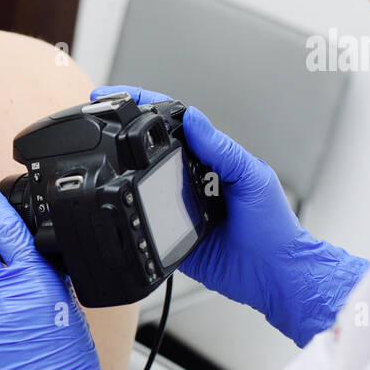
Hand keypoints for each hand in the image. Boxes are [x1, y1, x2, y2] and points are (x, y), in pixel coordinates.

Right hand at [92, 85, 369, 345]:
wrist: (273, 274)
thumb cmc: (273, 226)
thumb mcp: (252, 177)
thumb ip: (223, 149)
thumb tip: (194, 118)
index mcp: (211, 158)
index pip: (174, 125)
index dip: (145, 107)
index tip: (118, 96)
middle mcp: (191, 179)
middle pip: (150, 151)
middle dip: (122, 134)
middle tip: (95, 121)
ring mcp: (178, 205)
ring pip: (142, 182)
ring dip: (122, 171)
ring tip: (97, 154)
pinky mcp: (168, 233)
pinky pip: (143, 219)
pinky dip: (129, 210)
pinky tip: (117, 201)